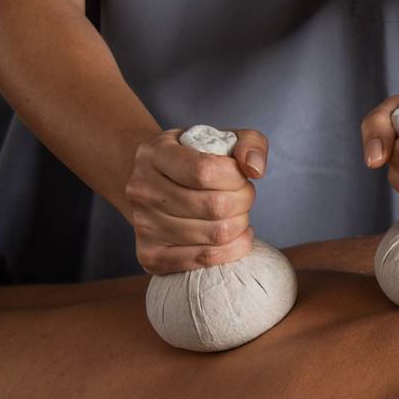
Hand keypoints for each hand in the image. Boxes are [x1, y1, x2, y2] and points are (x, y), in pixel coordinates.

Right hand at [124, 128, 268, 274]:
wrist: (153, 185)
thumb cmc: (193, 161)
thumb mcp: (220, 139)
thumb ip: (249, 143)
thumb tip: (255, 168)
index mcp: (154, 155)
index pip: (205, 171)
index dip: (236, 177)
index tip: (240, 176)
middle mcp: (142, 190)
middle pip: (215, 206)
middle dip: (243, 202)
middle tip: (243, 197)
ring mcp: (143, 225)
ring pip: (215, 235)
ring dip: (240, 225)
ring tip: (236, 215)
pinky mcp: (150, 255)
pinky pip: (204, 259)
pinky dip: (232, 251)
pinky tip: (236, 237)